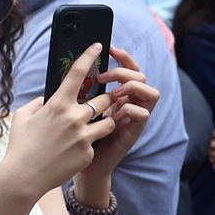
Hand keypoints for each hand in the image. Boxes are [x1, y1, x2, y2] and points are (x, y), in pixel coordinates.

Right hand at [2, 43, 119, 202]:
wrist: (24, 177)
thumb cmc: (20, 145)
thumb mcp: (23, 118)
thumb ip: (37, 103)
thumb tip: (47, 98)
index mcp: (57, 104)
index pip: (77, 73)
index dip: (89, 56)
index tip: (98, 46)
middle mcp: (74, 117)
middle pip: (104, 100)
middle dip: (105, 101)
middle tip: (100, 104)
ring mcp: (84, 135)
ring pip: (109, 121)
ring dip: (104, 122)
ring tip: (93, 127)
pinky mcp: (88, 152)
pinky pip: (97, 142)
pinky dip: (90, 144)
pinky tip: (74, 152)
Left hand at [81, 45, 157, 180]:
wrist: (78, 165)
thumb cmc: (73, 136)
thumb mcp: (73, 109)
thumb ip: (76, 92)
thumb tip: (64, 70)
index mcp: (116, 95)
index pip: (128, 68)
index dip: (123, 56)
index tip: (108, 48)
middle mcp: (129, 103)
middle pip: (141, 75)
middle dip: (124, 71)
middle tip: (102, 78)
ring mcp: (133, 118)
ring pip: (151, 92)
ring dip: (132, 88)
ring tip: (113, 94)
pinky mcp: (133, 132)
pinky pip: (144, 114)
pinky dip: (130, 110)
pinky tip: (114, 114)